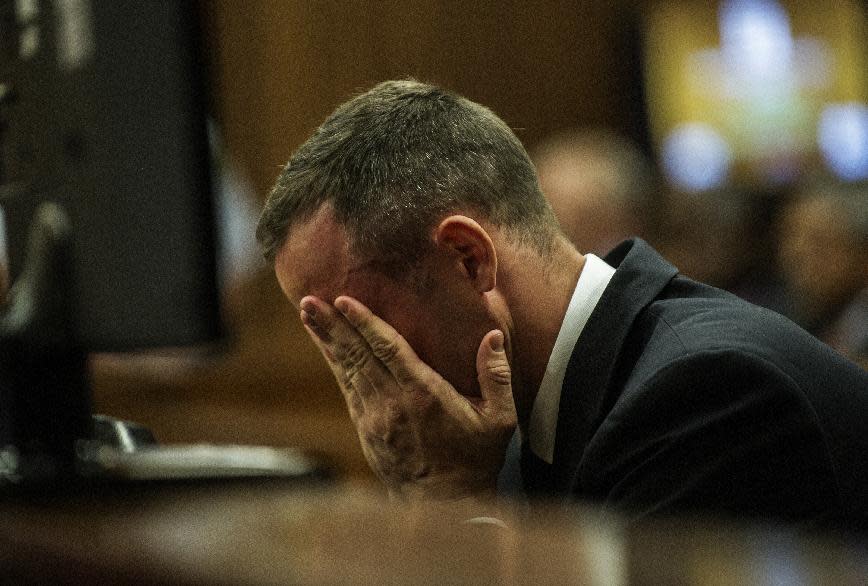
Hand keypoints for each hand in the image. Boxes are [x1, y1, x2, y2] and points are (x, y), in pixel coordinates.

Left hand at [299, 295, 516, 503]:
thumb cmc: (475, 459)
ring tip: (308, 314)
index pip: (388, 350)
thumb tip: (492, 336)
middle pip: (357, 356)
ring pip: (347, 370)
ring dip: (327, 341)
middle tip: (308, 300)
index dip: (364, 323)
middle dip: (332, 325)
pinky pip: (347, 389)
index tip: (344, 300)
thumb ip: (496, 375)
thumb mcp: (499, 419)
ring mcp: (375, 419)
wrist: (446, 506)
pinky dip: (335, 364)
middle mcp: (393, 403)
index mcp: (424, 395)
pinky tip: (325, 347)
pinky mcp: (367, 430)